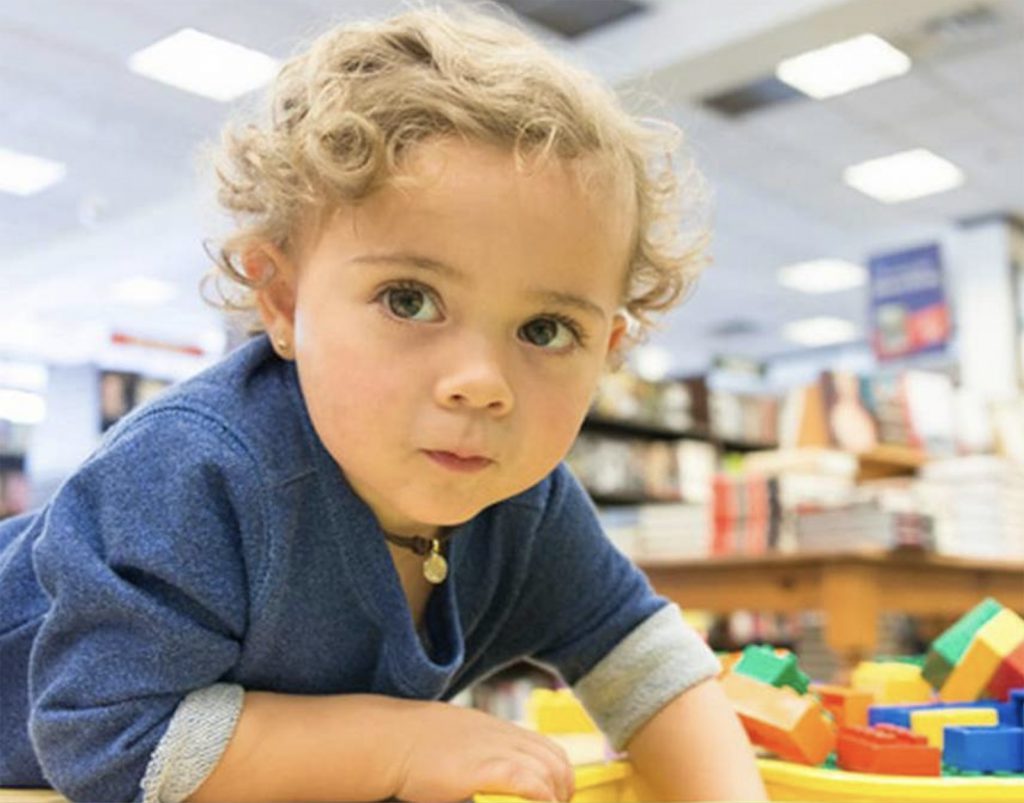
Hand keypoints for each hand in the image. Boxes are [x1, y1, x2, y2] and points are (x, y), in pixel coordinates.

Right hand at [391, 701, 574, 801]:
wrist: (389, 739)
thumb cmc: (409, 745)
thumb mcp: (450, 742)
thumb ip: (473, 754)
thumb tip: (479, 776)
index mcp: (494, 728)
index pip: (544, 745)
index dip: (558, 772)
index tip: (555, 795)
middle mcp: (501, 735)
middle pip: (554, 757)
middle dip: (564, 787)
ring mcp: (495, 749)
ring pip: (548, 768)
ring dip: (556, 795)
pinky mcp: (485, 768)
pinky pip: (529, 782)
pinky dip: (543, 797)